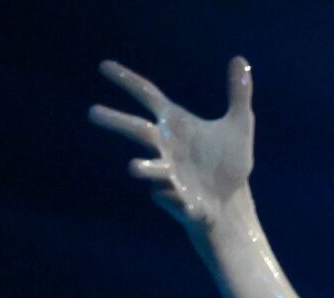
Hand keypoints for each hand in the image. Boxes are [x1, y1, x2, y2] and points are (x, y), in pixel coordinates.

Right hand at [89, 57, 254, 227]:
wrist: (231, 200)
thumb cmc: (228, 162)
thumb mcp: (240, 125)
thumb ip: (239, 95)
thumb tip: (241, 60)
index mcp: (176, 124)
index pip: (148, 95)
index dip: (127, 80)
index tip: (104, 66)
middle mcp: (166, 146)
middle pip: (137, 130)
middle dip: (116, 121)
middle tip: (92, 112)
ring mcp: (169, 173)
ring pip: (150, 168)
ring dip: (143, 168)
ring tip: (132, 167)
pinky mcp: (179, 199)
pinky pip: (171, 197)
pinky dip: (174, 199)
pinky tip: (185, 203)